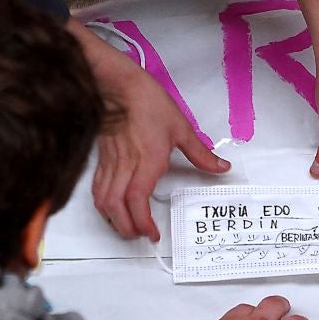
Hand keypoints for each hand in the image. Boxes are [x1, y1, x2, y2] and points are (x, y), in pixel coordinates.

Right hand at [67, 18, 229, 240]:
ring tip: (127, 226)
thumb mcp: (181, 127)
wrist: (118, 85)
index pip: (138, 201)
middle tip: (140, 234)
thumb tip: (221, 167)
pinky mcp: (102, 158)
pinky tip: (111, 206)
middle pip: (117, 208)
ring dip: (113, 219)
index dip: (143, 222)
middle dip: (127, 228)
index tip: (153, 233)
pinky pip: (98, 188)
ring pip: (103, 201)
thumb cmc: (146, 101)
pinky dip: (104, 204)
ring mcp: (111, 163)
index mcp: (147, 161)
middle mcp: (126, 166)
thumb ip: (201, 153)